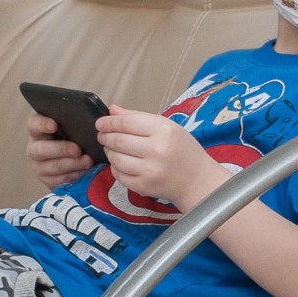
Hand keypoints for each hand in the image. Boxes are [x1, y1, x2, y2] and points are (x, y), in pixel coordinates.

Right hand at [25, 113, 91, 188]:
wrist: (73, 160)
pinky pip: (60, 180)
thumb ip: (73, 122)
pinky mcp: (48, 181)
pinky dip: (74, 176)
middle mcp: (34, 149)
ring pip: (53, 167)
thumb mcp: (71, 128)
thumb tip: (91, 118)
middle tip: (77, 150)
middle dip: (61, 149)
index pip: (33, 124)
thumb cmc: (73, 137)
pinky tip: (86, 172)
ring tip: (88, 161)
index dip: (42, 124)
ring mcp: (39, 166)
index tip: (54, 125)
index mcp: (37, 131)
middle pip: (42, 149)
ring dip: (72, 164)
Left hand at [96, 107, 227, 209]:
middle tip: (102, 135)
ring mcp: (149, 170)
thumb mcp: (166, 127)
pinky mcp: (144, 186)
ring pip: (116, 159)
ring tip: (111, 148)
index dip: (109, 122)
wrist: (197, 180)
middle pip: (118, 140)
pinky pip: (119, 175)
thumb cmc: (183, 150)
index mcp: (163, 130)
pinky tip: (120, 163)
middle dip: (105, 137)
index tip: (100, 123)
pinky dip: (115, 168)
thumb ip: (138, 117)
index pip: (126, 122)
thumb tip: (113, 110)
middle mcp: (156, 150)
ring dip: (109, 152)